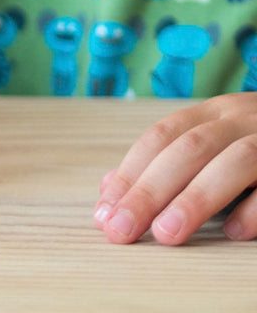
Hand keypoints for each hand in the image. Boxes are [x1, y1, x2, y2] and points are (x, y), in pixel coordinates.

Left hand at [94, 92, 256, 244]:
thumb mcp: (213, 141)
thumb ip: (168, 161)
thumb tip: (108, 191)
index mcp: (211, 112)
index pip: (160, 138)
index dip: (130, 173)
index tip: (105, 212)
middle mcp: (241, 118)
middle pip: (187, 150)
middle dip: (148, 191)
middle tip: (121, 229)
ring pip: (232, 162)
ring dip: (195, 199)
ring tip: (166, 235)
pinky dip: (256, 207)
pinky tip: (233, 233)